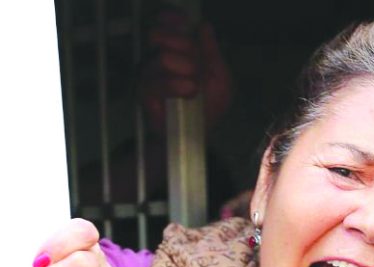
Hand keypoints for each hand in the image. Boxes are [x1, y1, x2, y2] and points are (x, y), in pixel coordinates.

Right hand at [140, 8, 232, 131]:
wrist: (200, 132)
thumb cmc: (209, 105)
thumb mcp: (220, 77)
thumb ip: (212, 51)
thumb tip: (204, 26)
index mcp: (177, 49)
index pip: (163, 22)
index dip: (170, 18)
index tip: (182, 22)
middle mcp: (158, 57)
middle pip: (157, 34)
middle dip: (182, 46)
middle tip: (195, 65)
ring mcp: (149, 74)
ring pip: (161, 57)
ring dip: (184, 70)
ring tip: (194, 86)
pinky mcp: (145, 92)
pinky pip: (156, 81)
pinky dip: (176, 85)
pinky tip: (188, 91)